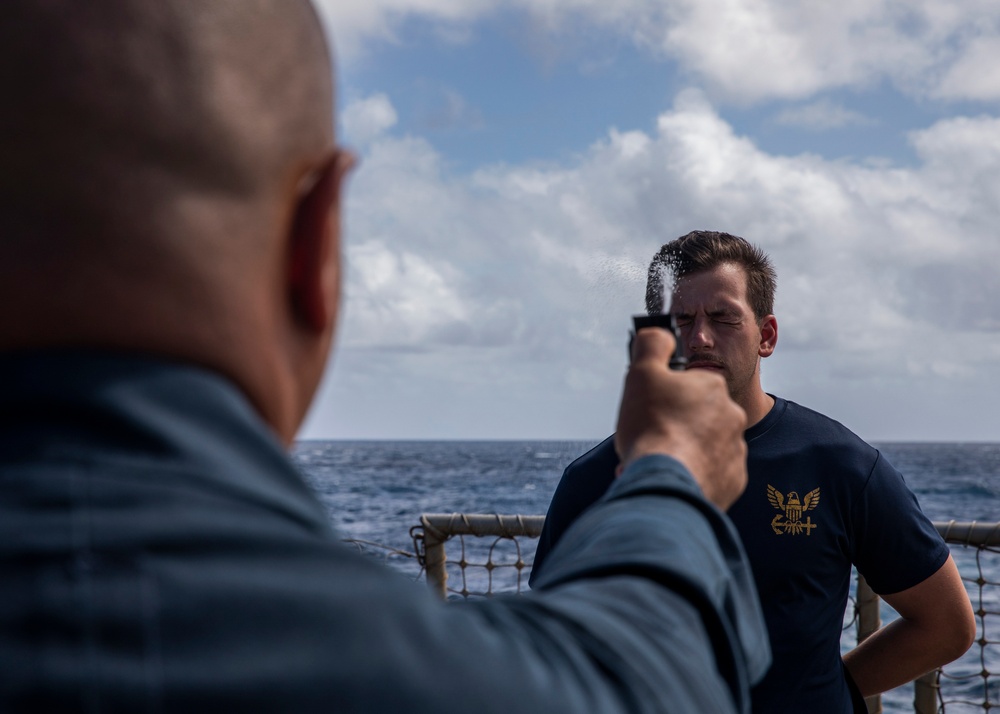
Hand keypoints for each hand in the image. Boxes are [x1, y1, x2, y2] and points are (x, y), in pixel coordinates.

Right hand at [615, 327, 747, 509]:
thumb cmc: (653, 426)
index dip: (664, 395)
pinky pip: (710, 471)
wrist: (666, 482)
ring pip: (702, 444)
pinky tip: (673, 474)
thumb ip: (653, 344)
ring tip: (658, 459)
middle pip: (695, 415)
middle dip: (673, 424)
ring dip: (681, 449)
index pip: (687, 383)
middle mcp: (731, 414)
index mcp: (712, 386)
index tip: (650, 408)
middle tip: (649, 435)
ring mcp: (735, 449)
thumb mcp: (642, 372)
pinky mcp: (733, 479)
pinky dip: (693, 472)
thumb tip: (662, 334)